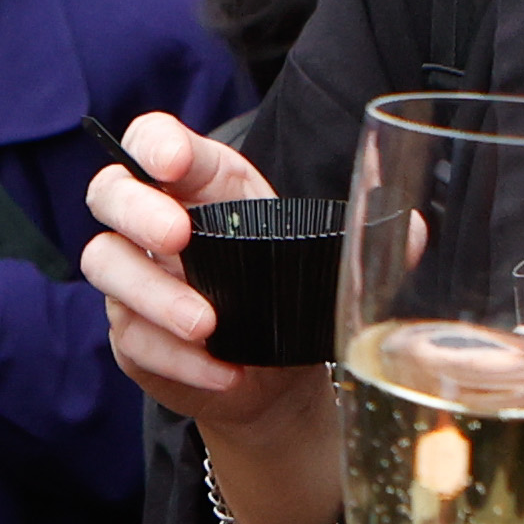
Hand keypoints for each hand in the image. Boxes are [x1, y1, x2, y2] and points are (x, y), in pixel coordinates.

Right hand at [78, 112, 342, 523]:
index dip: (153, 142)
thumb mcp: (328, 264)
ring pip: (107, 265)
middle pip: (109, 193)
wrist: (273, 382)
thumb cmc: (291, 302)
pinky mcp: (130, 336)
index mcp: (201, 183)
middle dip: (137, 210)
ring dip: (153, 296)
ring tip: (208, 326)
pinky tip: (220, 371)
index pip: (154, 140)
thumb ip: (369, 241)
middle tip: (179, 239)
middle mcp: (155, 223)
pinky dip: (175, 358)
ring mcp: (133, 279)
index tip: (171, 160)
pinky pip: (132, 339)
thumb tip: (416, 226)